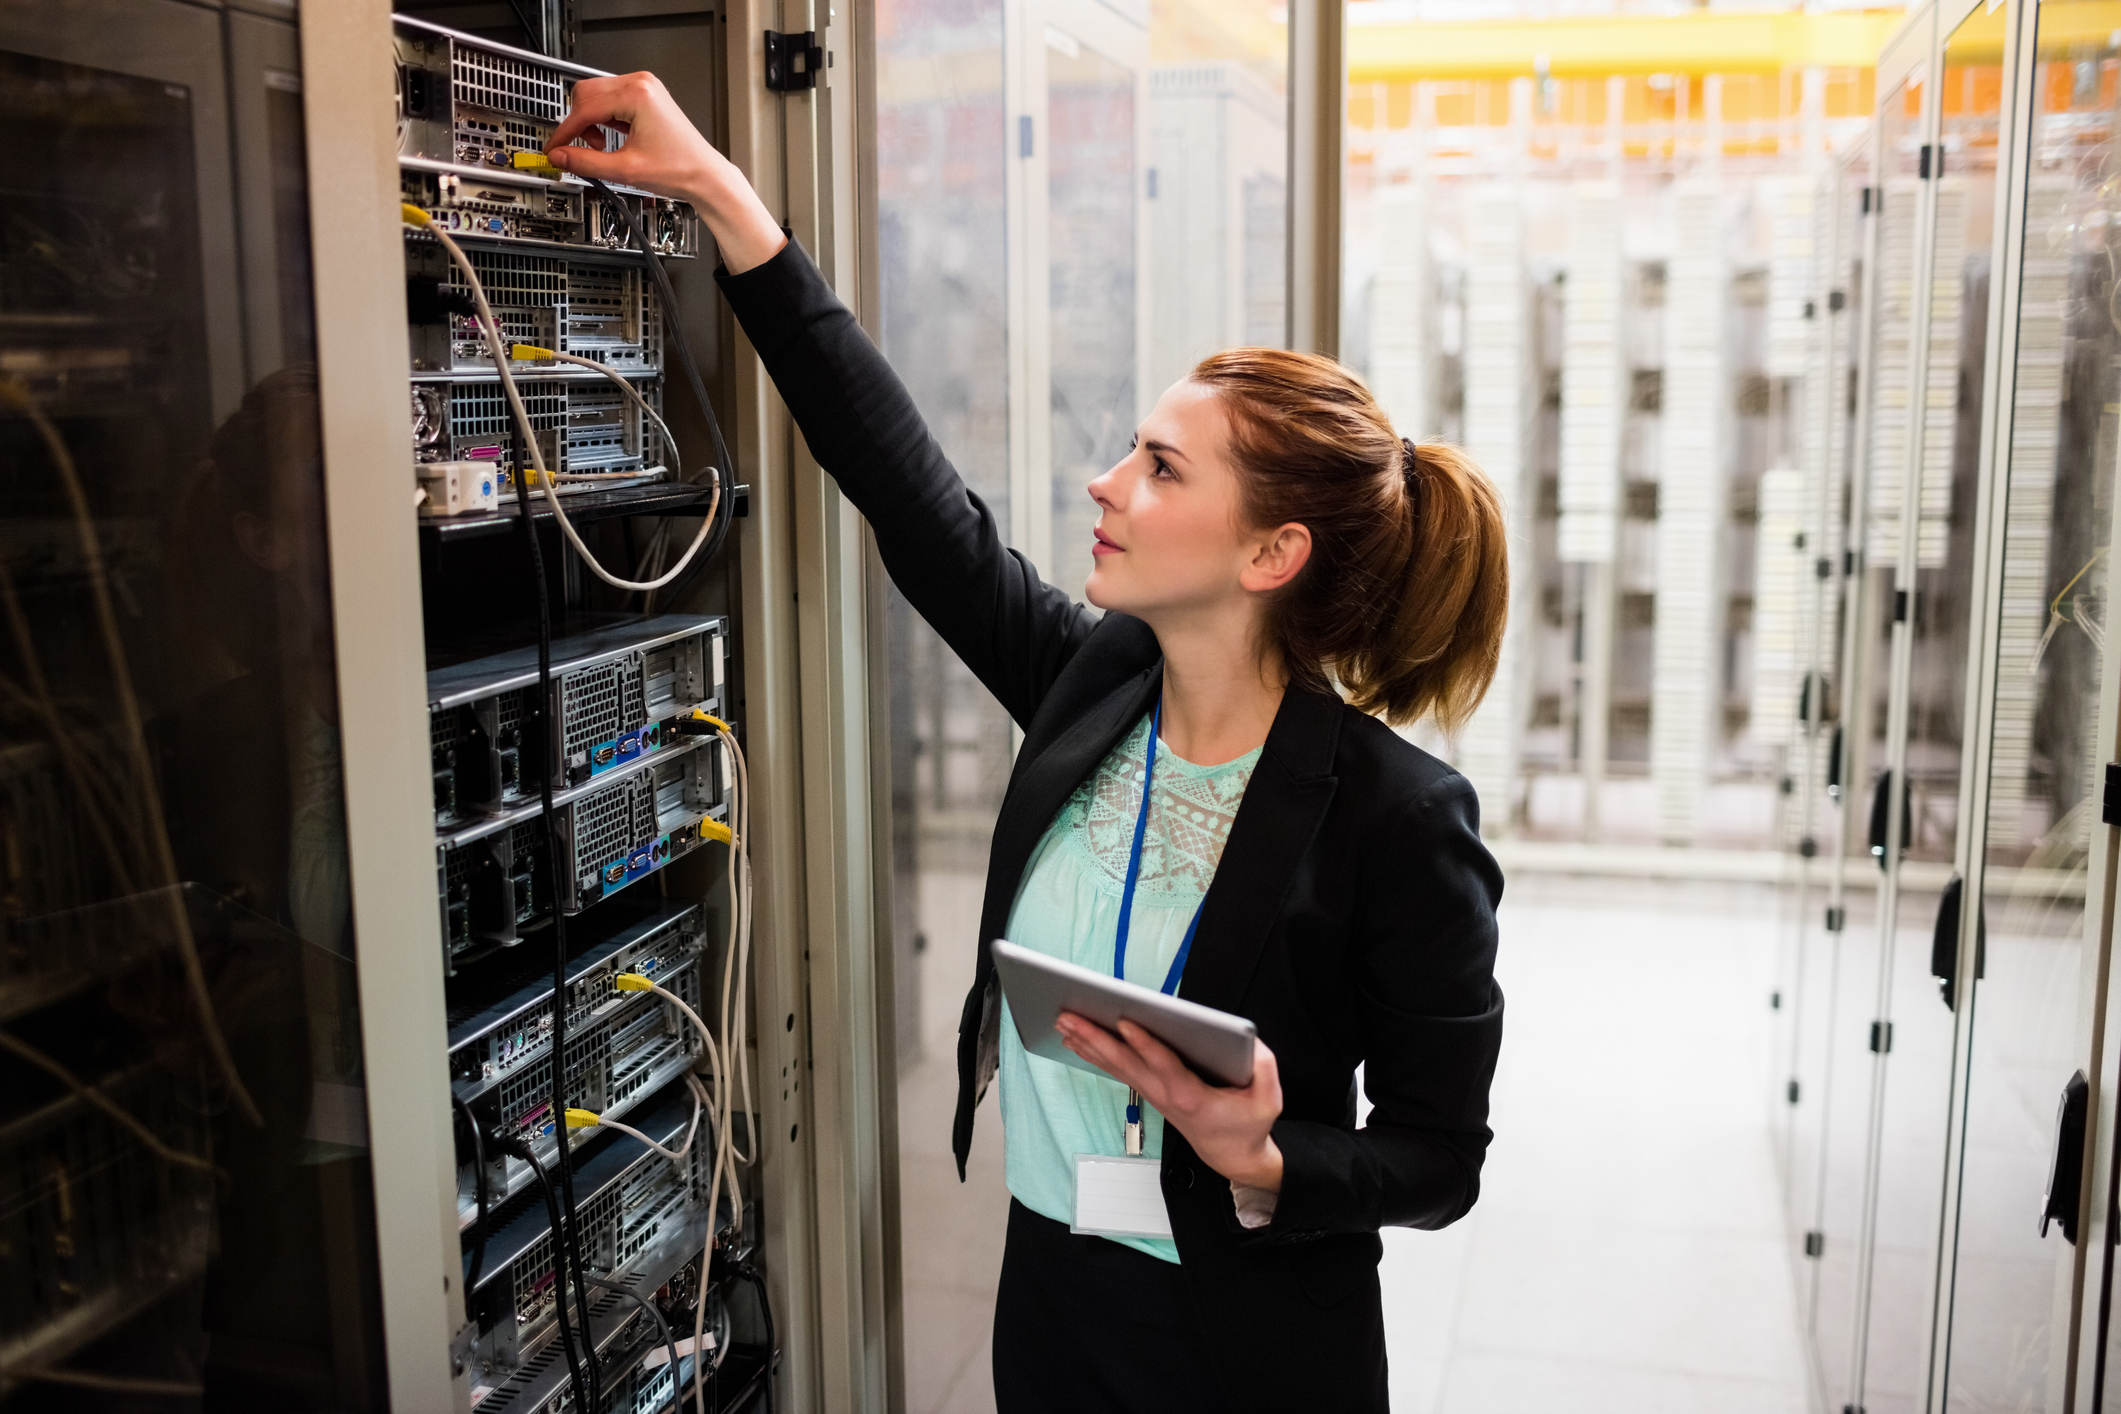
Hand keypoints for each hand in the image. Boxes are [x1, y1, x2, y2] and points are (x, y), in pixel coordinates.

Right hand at [546, 73, 785, 272]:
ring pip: (596, 95)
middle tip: (577, 149)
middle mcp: (640, 83)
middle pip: (585, 93)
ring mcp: (644, 87)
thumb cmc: (680, 168)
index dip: (565, 131)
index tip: (553, 148)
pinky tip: (610, 139)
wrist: (705, 175)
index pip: (585, 107)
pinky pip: (610, 100)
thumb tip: (561, 157)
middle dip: (577, 123)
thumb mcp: (626, 170)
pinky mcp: (645, 95)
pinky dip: (603, 119)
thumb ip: (587, 163)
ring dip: (590, 121)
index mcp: (637, 94)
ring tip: (600, 147)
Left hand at [1057, 1013, 1284, 1191]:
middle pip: (1127, 1063)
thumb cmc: (1248, 1125)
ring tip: (1064, 1022)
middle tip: (1070, 1017)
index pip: (1165, 1066)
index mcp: (1193, 1097)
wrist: (1233, 1156)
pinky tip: (1078, 1040)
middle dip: (1097, 1038)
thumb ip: (1262, 1067)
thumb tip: (1246, 1040)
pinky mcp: (1152, 1092)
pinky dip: (1097, 1054)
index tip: (1126, 1021)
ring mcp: (1155, 1095)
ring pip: (1117, 1066)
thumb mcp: (1268, 1098)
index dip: (1146, 1044)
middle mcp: (1167, 1096)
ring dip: (1089, 1044)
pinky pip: (1119, 1070)